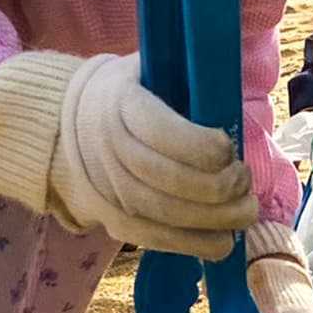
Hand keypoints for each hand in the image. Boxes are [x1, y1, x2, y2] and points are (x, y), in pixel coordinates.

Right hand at [49, 53, 257, 256]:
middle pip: (172, 180)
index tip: (229, 147)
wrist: (66, 125)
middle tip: (245, 179)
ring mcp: (110, 192)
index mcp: (121, 105)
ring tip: (246, 209)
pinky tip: (226, 239)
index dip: (206, 147)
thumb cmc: (128, 93)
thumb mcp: (148, 68)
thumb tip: (235, 78)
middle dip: (222, 186)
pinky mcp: (115, 223)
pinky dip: (198, 244)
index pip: (165, 133)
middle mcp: (110, 151)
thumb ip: (186, 72)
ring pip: (170, 216)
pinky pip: (159, 241)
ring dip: (219, 218)